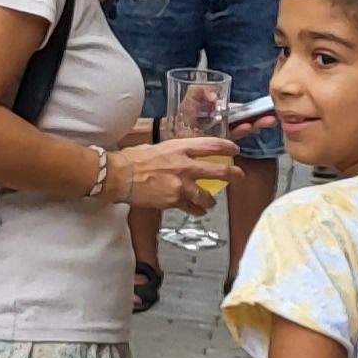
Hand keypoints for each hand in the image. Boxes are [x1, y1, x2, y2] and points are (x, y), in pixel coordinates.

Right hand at [113, 137, 241, 212]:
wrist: (118, 176)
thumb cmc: (132, 159)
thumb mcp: (156, 148)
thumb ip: (172, 153)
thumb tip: (178, 157)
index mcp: (179, 148)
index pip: (211, 145)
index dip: (226, 147)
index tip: (234, 150)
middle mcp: (185, 165)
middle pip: (219, 171)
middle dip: (233, 175)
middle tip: (239, 176)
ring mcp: (181, 185)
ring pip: (207, 197)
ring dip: (211, 201)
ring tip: (211, 203)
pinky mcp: (174, 200)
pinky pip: (192, 208)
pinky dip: (196, 211)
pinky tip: (197, 212)